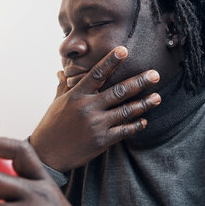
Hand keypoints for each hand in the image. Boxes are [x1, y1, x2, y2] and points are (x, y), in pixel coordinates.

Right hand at [30, 46, 160, 171]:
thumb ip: (63, 86)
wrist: (46, 155)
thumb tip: (61, 71)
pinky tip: (144, 121)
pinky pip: (124, 131)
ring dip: (144, 104)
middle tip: (155, 74)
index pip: (97, 74)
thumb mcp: (56, 103)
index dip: (111, 61)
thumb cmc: (51, 126)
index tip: (124, 50)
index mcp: (76, 95)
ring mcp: (96, 124)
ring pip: (125, 111)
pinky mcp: (101, 140)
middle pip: (118, 91)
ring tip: (157, 97)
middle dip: (139, 82)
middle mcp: (88, 107)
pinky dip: (135, 125)